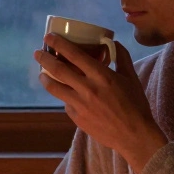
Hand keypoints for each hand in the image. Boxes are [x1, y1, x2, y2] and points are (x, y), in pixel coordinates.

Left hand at [35, 35, 166, 172]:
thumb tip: (113, 42)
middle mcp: (87, 88)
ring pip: (54, 88)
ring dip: (44, 78)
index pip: (74, 54)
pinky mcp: (76, 117)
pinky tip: (65, 94)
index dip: (59, 44)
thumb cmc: (135, 105)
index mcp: (101, 75)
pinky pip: (65, 103)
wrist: (133, 135)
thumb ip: (122, 57)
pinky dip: (64, 96)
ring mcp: (79, 104)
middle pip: (58, 69)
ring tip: (41, 74)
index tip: (49, 37)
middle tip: (37, 52)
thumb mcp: (131, 77)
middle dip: (44, 58)